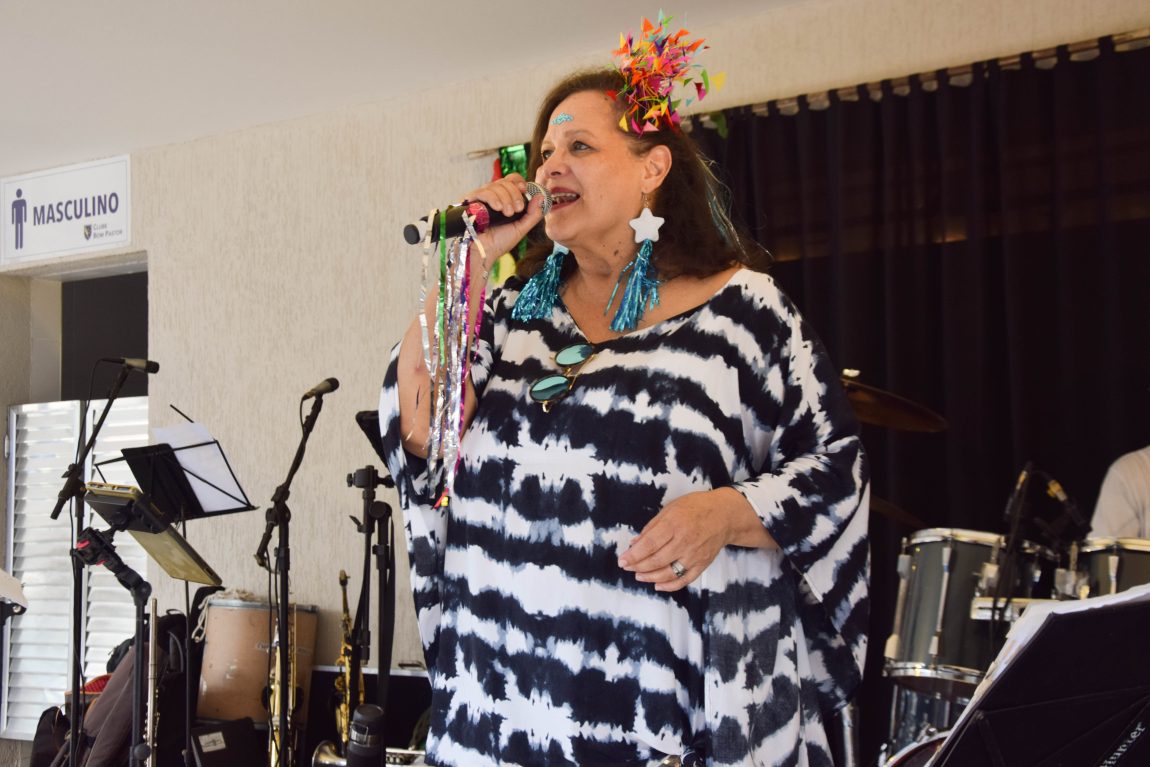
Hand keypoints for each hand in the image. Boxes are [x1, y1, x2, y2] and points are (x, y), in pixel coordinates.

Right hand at [461, 173, 545, 260]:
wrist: (484, 252)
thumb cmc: (500, 242)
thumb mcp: (521, 228)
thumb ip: (533, 214)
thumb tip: (541, 197)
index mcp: (504, 199)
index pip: (511, 180)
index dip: (519, 182)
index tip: (524, 190)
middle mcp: (492, 196)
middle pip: (505, 181)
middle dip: (514, 194)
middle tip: (516, 210)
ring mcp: (481, 198)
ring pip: (495, 185)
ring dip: (505, 199)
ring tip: (507, 214)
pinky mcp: (470, 201)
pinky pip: (483, 192)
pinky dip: (493, 198)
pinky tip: (498, 209)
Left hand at [618, 488, 774, 591]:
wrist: (725, 515)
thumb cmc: (695, 508)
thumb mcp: (670, 509)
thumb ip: (652, 527)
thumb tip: (634, 543)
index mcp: (674, 524)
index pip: (649, 544)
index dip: (634, 555)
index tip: (622, 560)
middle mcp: (685, 541)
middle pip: (657, 560)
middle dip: (638, 566)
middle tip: (627, 567)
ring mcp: (694, 555)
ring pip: (669, 573)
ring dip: (650, 577)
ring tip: (639, 576)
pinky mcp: (702, 564)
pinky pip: (684, 580)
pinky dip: (670, 586)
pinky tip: (657, 585)